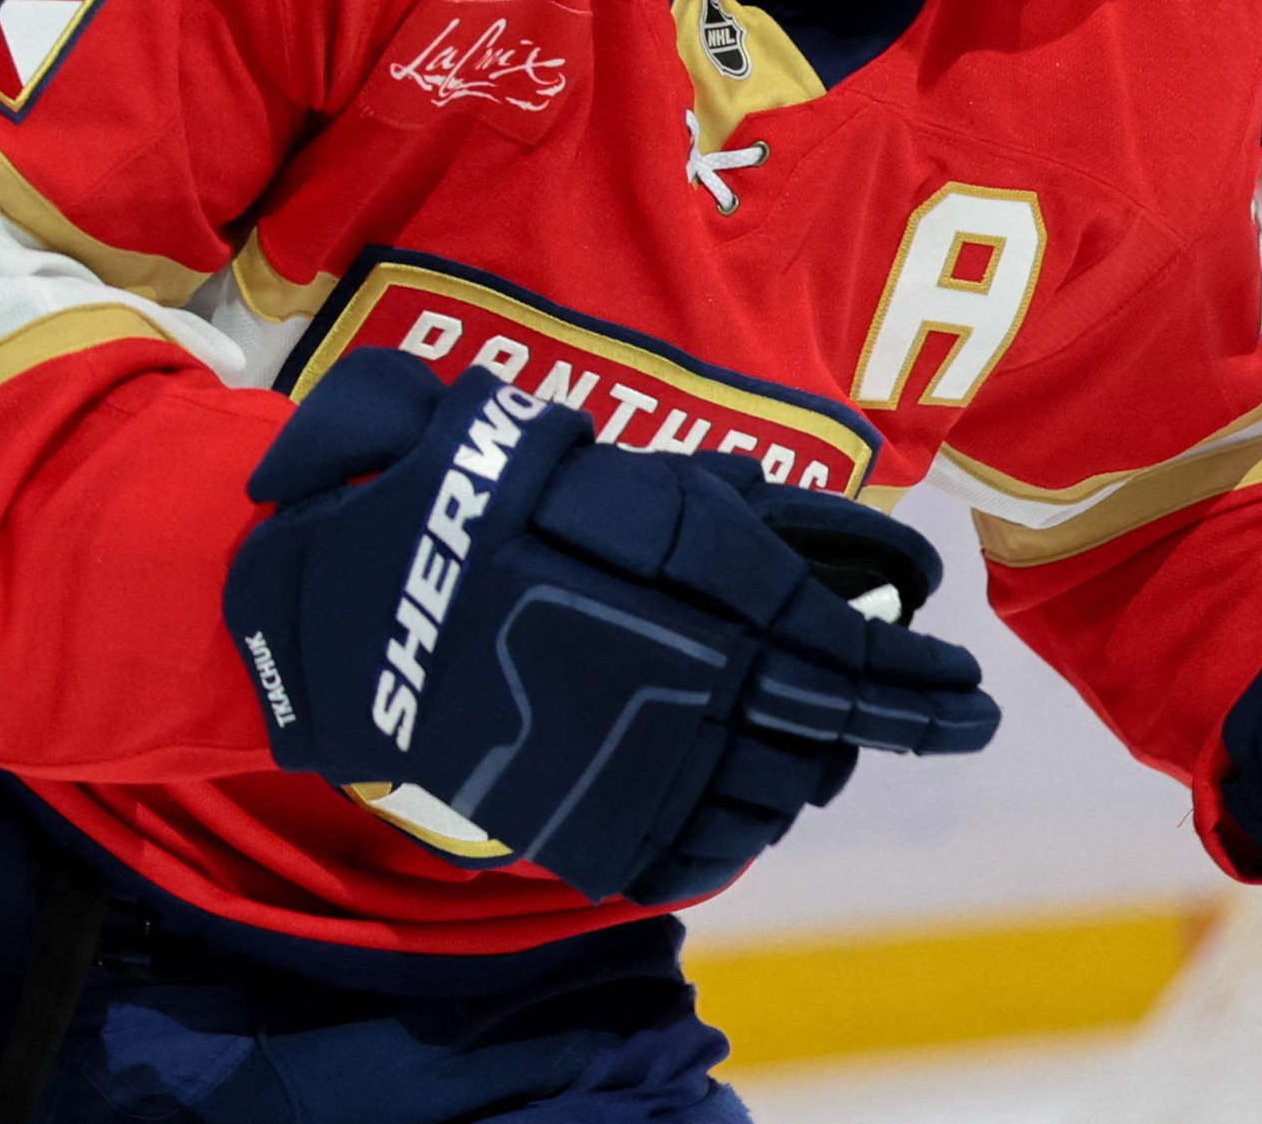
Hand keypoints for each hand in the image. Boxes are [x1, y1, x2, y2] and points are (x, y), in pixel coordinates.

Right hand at [223, 353, 999, 906]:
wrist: (299, 628)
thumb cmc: (403, 505)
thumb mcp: (494, 417)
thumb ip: (627, 447)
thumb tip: (760, 495)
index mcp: (659, 569)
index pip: (825, 632)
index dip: (906, 668)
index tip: (962, 679)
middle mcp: (662, 670)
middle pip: (824, 716)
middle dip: (908, 719)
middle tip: (963, 716)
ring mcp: (623, 759)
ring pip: (774, 787)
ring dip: (816, 766)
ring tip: (840, 741)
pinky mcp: (580, 827)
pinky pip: (697, 845)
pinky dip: (735, 824)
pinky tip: (749, 792)